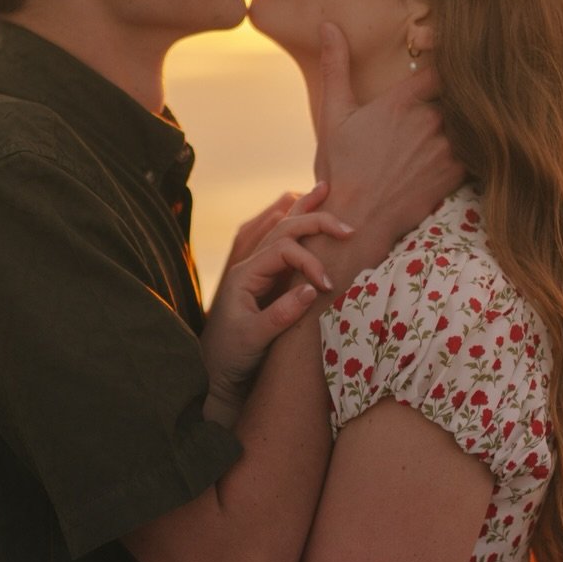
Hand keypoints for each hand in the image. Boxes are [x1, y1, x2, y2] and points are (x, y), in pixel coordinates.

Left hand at [201, 187, 354, 416]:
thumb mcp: (254, 339)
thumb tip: (312, 289)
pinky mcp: (268, 281)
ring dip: (305, 211)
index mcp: (245, 275)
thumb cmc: (231, 356)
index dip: (310, 261)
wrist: (214, 372)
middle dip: (315, 221)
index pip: (284, 250)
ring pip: (284, 230)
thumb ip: (281, 314)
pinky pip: (286, 245)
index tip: (327, 285)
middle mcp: (251, 266)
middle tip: (348, 226)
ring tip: (325, 189)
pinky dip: (301, 228)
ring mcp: (259, 271)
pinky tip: (312, 217)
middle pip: (284, 229)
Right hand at [313, 25, 462, 262]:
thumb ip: (336, 67)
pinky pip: (478, 148)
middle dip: (459, 92)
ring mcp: (446, 147)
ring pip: (471, 119)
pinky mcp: (457, 173)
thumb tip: (328, 25)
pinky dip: (477, 144)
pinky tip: (476, 142)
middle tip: (472, 84)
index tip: (450, 59)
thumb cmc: (341, 168)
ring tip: (476, 113)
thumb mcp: (334, 115)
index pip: (442, 65)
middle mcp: (429, 120)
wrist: (358, 220)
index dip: (449, 59)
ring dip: (470, 118)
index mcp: (402, 101)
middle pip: (460, 93)